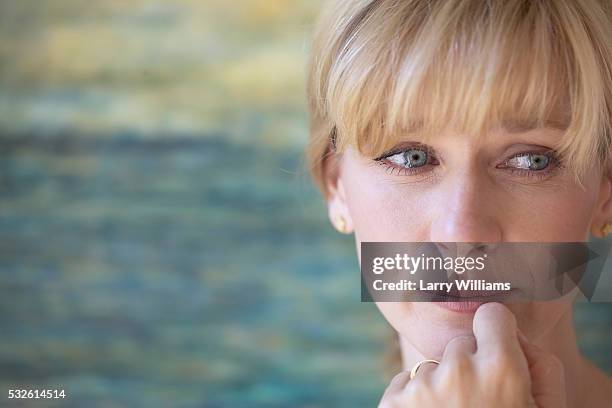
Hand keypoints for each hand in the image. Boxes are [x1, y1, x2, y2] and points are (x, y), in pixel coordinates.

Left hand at [378, 303, 565, 406]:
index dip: (497, 333)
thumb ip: (542, 368)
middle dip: (469, 366)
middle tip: (478, 404)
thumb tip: (517, 337)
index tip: (496, 349)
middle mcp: (457, 370)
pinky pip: (406, 382)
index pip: (493, 315)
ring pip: (432, 366)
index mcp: (501, 370)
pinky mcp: (392, 402)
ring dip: (441, 386)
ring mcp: (421, 387)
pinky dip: (415, 399)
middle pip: (460, 345)